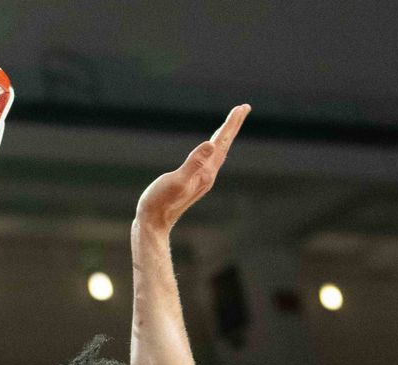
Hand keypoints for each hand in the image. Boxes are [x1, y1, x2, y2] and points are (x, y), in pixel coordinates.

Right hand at [135, 104, 249, 231]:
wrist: (154, 223)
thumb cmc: (160, 202)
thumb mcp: (177, 180)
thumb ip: (194, 163)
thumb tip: (210, 144)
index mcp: (205, 172)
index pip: (221, 142)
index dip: (231, 124)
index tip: (242, 107)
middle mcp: (207, 175)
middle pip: (224, 146)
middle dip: (232, 126)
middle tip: (243, 108)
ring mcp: (201, 180)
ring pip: (218, 153)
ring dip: (225, 137)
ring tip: (230, 124)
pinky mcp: (193, 182)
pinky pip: (209, 160)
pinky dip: (214, 148)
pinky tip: (212, 149)